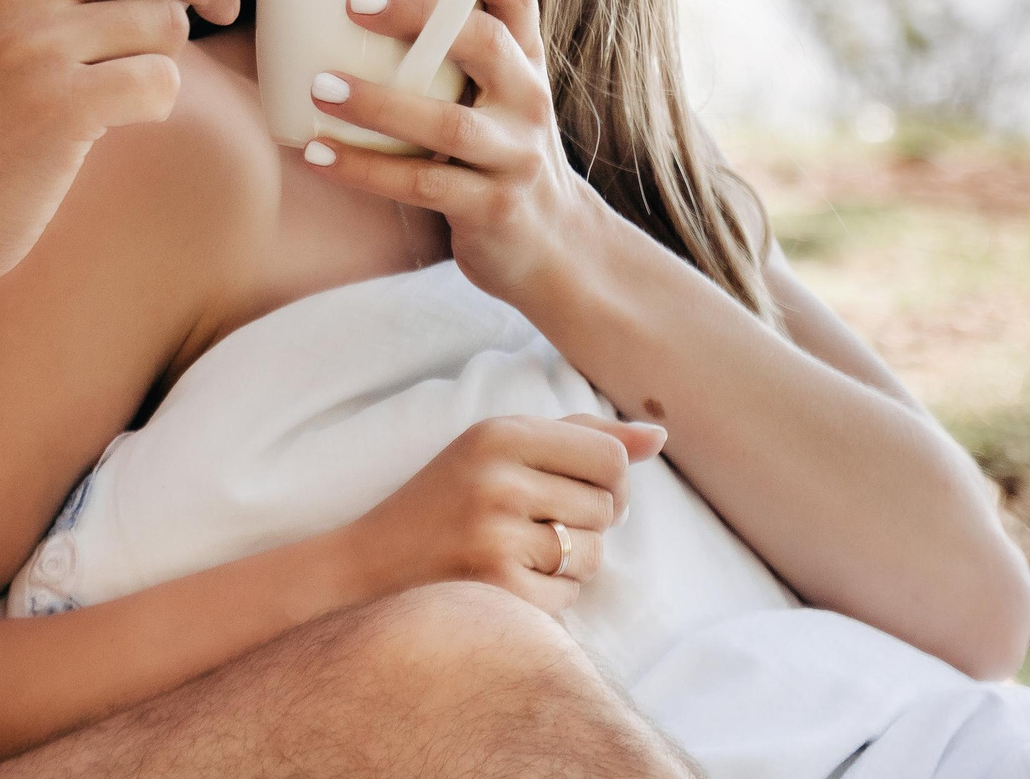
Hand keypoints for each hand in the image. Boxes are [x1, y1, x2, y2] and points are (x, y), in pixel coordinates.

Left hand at [299, 0, 603, 298]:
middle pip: (483, 42)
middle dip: (419, 16)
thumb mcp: (491, 95)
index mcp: (524, 60)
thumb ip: (444, 53)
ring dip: (379, 103)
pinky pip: (423, 184)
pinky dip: (364, 170)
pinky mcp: (492, 207)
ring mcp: (515, 155)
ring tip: (318, 86)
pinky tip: (317, 154)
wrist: (554, 247)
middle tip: (352, 0)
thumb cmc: (494, 151)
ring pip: (448, 121)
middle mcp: (528, 99)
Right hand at [343, 414, 666, 613]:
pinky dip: (548, 597)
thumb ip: (578, 436)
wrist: (369, 564)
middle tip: (531, 524)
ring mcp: (496, 533)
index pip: (608, 455)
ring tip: (517, 551)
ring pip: (594, 554)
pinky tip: (505, 580)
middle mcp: (499, 477)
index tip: (575, 489)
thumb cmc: (445, 501)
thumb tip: (660, 436)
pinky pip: (568, 596)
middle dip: (584, 523)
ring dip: (569, 563)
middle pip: (607, 508)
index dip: (608, 480)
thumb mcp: (498, 449)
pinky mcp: (496, 586)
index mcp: (499, 432)